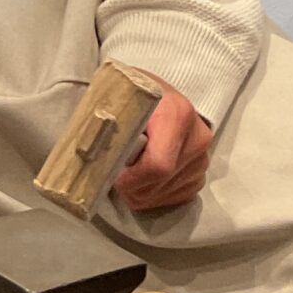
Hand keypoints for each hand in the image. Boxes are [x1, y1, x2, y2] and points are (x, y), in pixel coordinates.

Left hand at [114, 81, 213, 211]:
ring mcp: (202, 159)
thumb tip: (90, 149)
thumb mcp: (119, 95)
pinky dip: (153, 195)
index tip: (113, 175)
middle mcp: (197, 139)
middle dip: (132, 187)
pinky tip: (143, 179)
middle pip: (160, 182)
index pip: (157, 165)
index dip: (131, 178)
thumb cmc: (135, 94)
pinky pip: (174, 198)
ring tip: (127, 174)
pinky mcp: (200, 174)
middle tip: (114, 175)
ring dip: (140, 192)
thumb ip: (109, 119)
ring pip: (165, 194)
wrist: (162, 97)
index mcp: (177, 115)